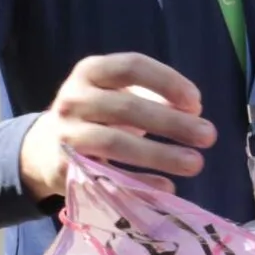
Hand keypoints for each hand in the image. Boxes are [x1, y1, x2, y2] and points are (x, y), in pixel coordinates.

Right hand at [18, 53, 213, 200]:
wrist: (46, 148)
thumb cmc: (98, 115)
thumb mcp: (119, 95)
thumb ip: (155, 98)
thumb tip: (194, 111)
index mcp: (90, 71)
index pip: (131, 67)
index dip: (167, 82)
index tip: (197, 102)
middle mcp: (74, 98)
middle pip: (126, 107)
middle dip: (172, 122)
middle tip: (209, 136)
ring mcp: (67, 134)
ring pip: (116, 143)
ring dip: (159, 154)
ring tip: (196, 163)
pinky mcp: (66, 168)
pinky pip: (106, 177)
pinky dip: (139, 184)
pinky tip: (168, 187)